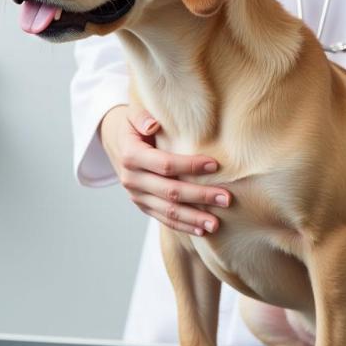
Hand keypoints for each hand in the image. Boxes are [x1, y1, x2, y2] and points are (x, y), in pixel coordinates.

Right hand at [99, 103, 230, 235]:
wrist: (118, 144)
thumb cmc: (134, 126)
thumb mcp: (132, 115)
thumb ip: (141, 116)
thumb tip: (153, 125)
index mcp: (132, 156)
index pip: (165, 164)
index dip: (189, 166)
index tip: (215, 165)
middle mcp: (132, 179)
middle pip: (170, 192)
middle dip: (200, 196)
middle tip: (226, 198)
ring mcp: (137, 196)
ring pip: (168, 211)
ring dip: (193, 218)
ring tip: (216, 224)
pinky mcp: (143, 206)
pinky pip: (164, 219)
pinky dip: (183, 226)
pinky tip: (202, 231)